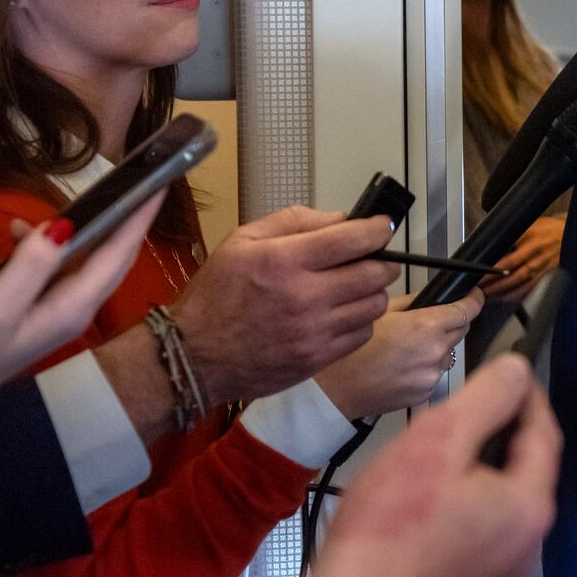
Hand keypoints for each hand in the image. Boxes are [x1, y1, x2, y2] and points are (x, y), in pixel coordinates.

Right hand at [0, 190, 163, 383]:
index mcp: (74, 308)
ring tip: (72, 197)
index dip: (140, 218)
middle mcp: (72, 310)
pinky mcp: (30, 315)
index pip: (121, 254)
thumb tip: (63, 227)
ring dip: (75, 230)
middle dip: (124, 219)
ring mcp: (52, 314)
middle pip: (109, 256)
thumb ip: (31, 266)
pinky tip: (16, 233)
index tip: (161, 184)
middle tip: (138, 182)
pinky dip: (39, 248)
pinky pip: (47, 272)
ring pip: (76, 261)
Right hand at [173, 207, 399, 404]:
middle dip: (382, 260)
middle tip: (374, 258)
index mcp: (284, 260)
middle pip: (374, 273)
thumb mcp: (242, 241)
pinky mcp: (318, 358)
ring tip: (357, 286)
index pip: (353, 239)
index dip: (377, 229)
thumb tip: (341, 218)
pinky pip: (362, 334)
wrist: (194, 356)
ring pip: (374, 304)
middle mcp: (305, 296)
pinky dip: (361, 320)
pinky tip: (344, 313)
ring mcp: (314, 331)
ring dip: (373, 291)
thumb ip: (293, 221)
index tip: (382, 226)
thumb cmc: (217, 294)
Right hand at [280, 354, 560, 576]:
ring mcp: (501, 575)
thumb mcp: (438, 442)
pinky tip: (428, 504)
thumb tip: (517, 370)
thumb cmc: (389, 530)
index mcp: (530, 507)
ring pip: (503, 503)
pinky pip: (481, 534)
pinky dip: (465, 507)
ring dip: (481, 471)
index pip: (545, 433)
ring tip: (442, 451)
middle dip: (503, 433)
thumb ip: (486, 399)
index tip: (506, 370)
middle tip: (468, 407)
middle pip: (527, 470)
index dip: (527, 395)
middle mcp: (529, 545)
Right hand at [316, 290, 482, 419]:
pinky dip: (427, 368)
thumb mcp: (381, 313)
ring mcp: (432, 375)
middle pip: (462, 330)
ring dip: (439, 347)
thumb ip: (413, 303)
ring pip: (449, 354)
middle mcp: (434, 352)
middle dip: (454, 322)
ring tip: (410, 349)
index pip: (467, 310)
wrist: (336, 390)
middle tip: (432, 321)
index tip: (474, 295)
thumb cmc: (351, 351)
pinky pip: (436, 374)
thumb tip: (433, 297)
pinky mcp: (426, 392)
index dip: (474, 300)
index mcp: (425, 327)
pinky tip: (404, 367)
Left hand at [481, 215, 564, 303]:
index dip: (494, 268)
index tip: (480, 274)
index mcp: (532, 238)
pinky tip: (507, 298)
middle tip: (481, 290)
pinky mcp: (549, 274)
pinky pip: (532, 288)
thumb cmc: (548, 228)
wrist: (570, 233)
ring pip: (523, 283)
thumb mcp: (530, 224)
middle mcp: (539, 253)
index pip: (510, 257)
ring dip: (505, 292)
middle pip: (515, 274)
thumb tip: (489, 241)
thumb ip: (512, 233)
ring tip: (489, 296)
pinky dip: (519, 295)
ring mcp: (545, 266)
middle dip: (496, 284)